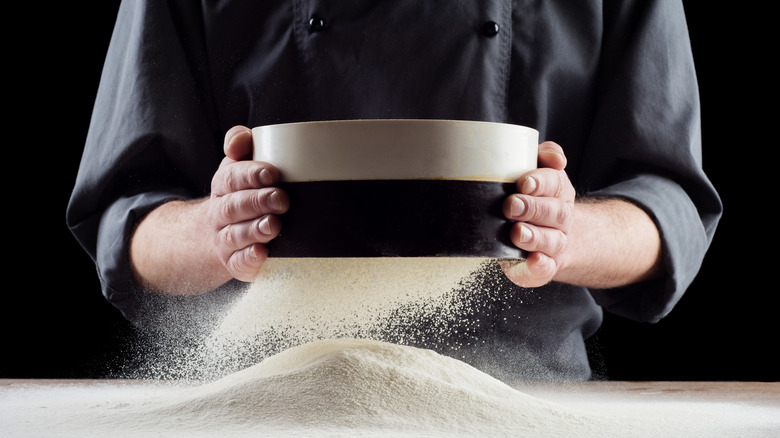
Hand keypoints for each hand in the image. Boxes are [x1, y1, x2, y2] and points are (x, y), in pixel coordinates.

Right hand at [207, 125, 288, 281]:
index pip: (231, 177)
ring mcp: (225, 240)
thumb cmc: (242, 192)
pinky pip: (237, 263)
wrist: (220, 232)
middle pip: (233, 207)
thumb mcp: (239, 163)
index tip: (272, 174)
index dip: (250, 175)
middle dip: (257, 202)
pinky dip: (249, 259)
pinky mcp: (234, 262)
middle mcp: (220, 213)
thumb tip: (238, 140)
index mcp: (223, 185)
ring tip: (273, 225)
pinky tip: (262, 253)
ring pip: (235, 235)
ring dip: (254, 230)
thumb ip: (240, 143)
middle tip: (281, 199)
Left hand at [501, 141, 574, 287]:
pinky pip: (546, 270)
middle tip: (511, 205)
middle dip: (533, 208)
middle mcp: (561, 218)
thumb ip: (544, 156)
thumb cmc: (535, 197)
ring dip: (535, 237)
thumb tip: (554, 156)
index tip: (523, 182)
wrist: (555, 233)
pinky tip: (534, 261)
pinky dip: (540, 267)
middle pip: (554, 212)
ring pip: (552, 241)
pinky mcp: (544, 266)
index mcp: (558, 191)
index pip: (555, 182)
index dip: (541, 182)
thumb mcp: (541, 171)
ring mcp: (555, 244)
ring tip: (518, 233)